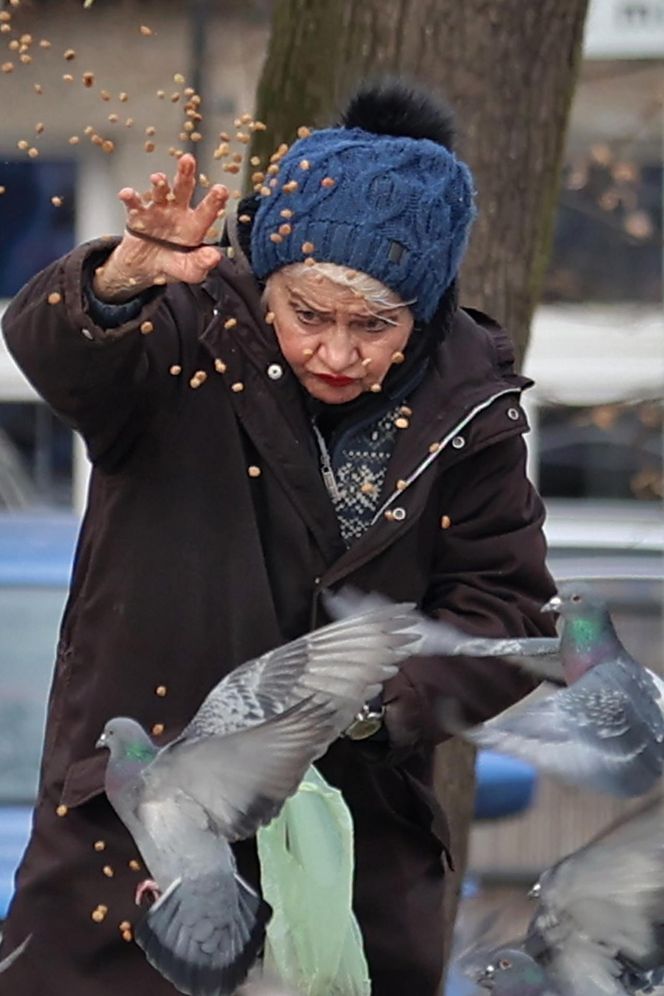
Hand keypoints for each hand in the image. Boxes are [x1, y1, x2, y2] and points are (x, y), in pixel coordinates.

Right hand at [93, 154, 227, 301]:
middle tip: (188, 160)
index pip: (206, 212)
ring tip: (157, 179)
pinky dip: (130, 198)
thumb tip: (214, 256)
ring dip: (159, 184)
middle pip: (183, 189)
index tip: (221, 190)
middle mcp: (177, 213)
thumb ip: (201, 264)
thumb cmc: (172, 265)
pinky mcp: (138, 217)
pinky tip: (127, 194)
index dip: (214, 201)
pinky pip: (133, 205)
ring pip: (159, 193)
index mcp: (194, 226)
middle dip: (185, 174)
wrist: (145, 269)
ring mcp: (157, 211)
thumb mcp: (190, 271)